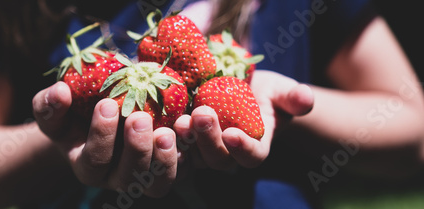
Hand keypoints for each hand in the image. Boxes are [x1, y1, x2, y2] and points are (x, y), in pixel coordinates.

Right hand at [32, 82, 177, 196]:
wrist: (103, 118)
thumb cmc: (76, 114)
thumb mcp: (57, 109)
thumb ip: (50, 105)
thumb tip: (59, 92)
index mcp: (90, 167)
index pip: (94, 161)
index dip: (100, 136)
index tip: (106, 104)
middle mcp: (118, 178)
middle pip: (129, 179)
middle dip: (135, 149)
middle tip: (140, 117)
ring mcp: (146, 176)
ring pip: (158, 184)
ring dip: (165, 159)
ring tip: (169, 130)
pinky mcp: (170, 167)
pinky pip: (184, 170)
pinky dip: (189, 154)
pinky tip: (188, 128)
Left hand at [174, 70, 313, 169]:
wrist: (239, 89)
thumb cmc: (265, 93)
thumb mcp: (282, 91)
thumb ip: (294, 97)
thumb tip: (306, 98)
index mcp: (255, 147)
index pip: (252, 156)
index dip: (243, 149)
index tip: (233, 133)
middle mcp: (228, 155)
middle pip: (218, 158)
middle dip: (209, 139)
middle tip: (202, 114)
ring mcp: (203, 150)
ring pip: (193, 155)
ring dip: (186, 139)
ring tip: (180, 118)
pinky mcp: (184, 141)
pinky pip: (174, 145)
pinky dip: (169, 135)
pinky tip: (161, 119)